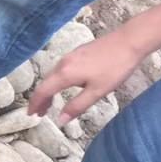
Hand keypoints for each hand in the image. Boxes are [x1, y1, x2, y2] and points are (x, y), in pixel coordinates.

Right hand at [28, 32, 144, 124]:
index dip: (35, 104)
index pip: (42, 91)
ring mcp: (70, 56)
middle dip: (41, 99)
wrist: (129, 41)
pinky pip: (60, 69)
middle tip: (40, 113)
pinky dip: (57, 81)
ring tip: (51, 103)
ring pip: (53, 75)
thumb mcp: (97, 91)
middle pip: (45, 83)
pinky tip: (65, 85)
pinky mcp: (78, 52)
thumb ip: (77, 106)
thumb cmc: (115, 68)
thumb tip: (60, 120)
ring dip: (49, 90)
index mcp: (65, 74)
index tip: (30, 114)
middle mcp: (63, 63)